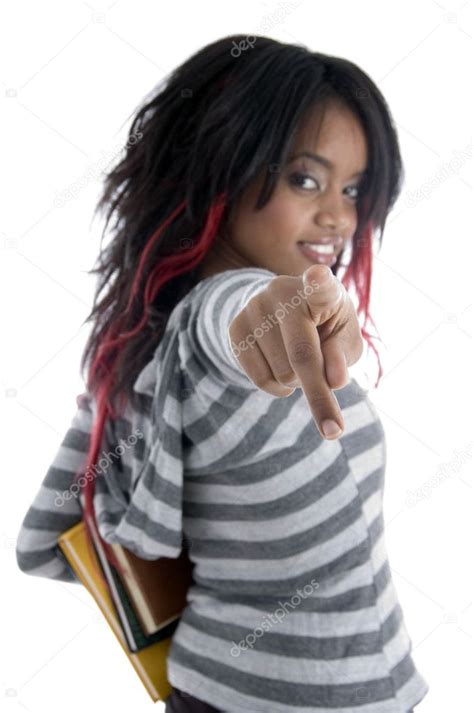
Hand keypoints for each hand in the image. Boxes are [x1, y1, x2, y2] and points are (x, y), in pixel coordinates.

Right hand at [228, 264, 363, 439]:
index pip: (320, 285)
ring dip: (297, 382)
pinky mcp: (234, 327)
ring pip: (281, 374)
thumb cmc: (325, 325)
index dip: (319, 281)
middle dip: (320, 397)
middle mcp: (283, 292)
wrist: (281, 308)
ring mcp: (255, 308)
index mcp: (321, 290)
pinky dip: (277, 387)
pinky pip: (259, 378)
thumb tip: (334, 380)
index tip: (318, 275)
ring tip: (298, 362)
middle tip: (334, 428)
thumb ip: (343, 356)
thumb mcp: (343, 337)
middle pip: (302, 356)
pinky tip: (281, 368)